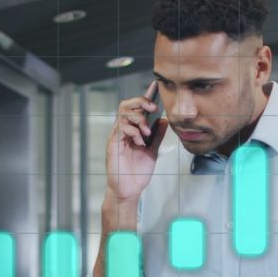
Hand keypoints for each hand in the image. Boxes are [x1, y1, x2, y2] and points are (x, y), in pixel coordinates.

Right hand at [106, 80, 168, 202]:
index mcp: (132, 130)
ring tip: (146, 132)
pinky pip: (121, 128)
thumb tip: (164, 120)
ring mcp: (116, 136)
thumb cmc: (137, 173)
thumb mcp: (152, 151)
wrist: (129, 190)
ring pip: (123, 113)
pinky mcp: (113, 144)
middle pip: (126, 104)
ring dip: (139, 119)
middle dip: (140, 101)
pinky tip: (140, 141)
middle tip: (153, 108)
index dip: (145, 96)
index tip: (156, 86)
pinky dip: (133, 131)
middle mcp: (122, 130)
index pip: (137, 108)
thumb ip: (157, 136)